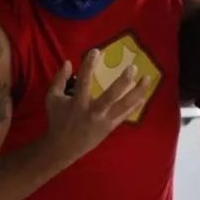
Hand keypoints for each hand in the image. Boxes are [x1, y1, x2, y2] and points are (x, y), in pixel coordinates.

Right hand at [44, 49, 148, 165]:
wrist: (62, 148)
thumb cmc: (58, 120)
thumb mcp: (52, 98)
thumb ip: (59, 79)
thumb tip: (68, 62)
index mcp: (78, 102)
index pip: (84, 80)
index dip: (89, 65)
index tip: (96, 51)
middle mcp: (93, 111)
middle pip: (111, 95)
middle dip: (123, 81)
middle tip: (133, 67)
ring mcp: (104, 120)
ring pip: (123, 106)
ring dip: (137, 92)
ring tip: (147, 78)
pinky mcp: (110, 127)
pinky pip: (124, 115)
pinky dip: (134, 106)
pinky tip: (144, 97)